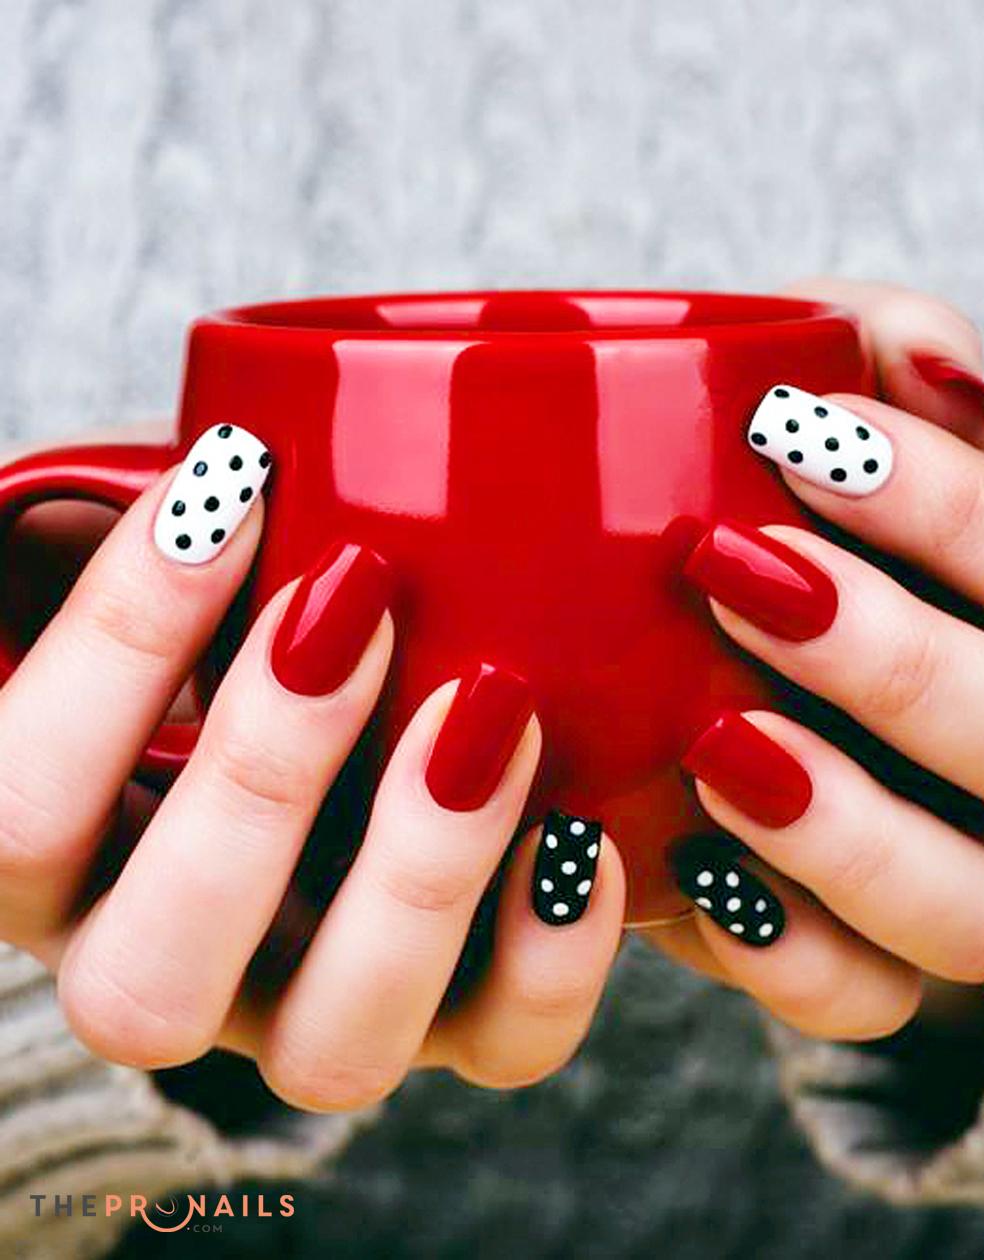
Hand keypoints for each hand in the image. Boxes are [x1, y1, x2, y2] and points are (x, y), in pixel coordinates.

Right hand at [0, 425, 623, 1108]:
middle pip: (153, 976)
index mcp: (63, 868)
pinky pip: (499, 1051)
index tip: (231, 481)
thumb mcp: (199, 585)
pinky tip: (579, 828)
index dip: (115, 648)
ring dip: (418, 874)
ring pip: (333, 1051)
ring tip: (493, 703)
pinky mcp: (449, 1022)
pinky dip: (549, 955)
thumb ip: (184, 549)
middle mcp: (172, 968)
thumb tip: (232, 460)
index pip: (22, 808)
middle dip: (259, 781)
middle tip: (358, 601)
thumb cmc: (250, 627)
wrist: (346, 719)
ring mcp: (308, 1014)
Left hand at [644, 278, 983, 1040]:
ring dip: (850, 834)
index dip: (952, 511)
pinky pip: (863, 999)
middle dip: (891, 662)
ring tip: (720, 745)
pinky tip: (706, 877)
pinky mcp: (872, 955)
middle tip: (736, 571)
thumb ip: (900, 352)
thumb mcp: (865, 424)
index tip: (801, 434)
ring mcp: (961, 874)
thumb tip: (916, 362)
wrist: (761, 657)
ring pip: (963, 911)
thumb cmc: (829, 521)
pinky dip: (791, 952)